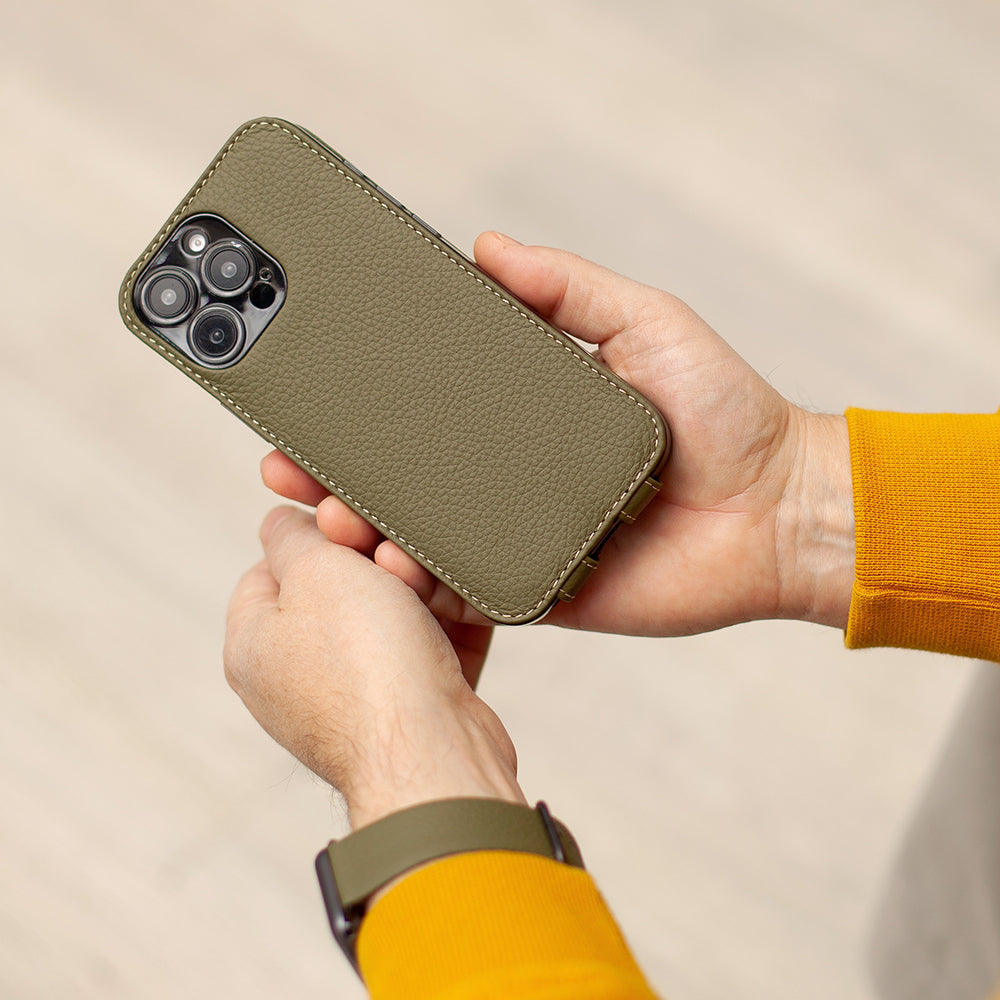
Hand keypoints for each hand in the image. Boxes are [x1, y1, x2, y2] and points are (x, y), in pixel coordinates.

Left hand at [224, 507, 523, 828]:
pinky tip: (464, 609)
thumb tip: (280, 523)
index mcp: (254, 645)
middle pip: (335, 589)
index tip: (347, 525)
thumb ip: (292, 536)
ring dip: (417, 592)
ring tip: (430, 589)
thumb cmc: (367, 665)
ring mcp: (353, 698)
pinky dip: (448, 629)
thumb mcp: (316, 571)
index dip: (311, 537)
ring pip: (388, 616)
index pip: (269, 568)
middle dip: (372, 563)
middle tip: (392, 556)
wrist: (434, 754)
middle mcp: (296, 677)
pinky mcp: (409, 711)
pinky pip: (430, 650)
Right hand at [263, 233, 853, 636]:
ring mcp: (521, 540)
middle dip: (337, 481)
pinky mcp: (542, 594)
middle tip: (289, 471)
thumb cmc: (722, 410)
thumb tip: (486, 244)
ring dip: (366, 539)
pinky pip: (470, 599)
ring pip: (423, 544)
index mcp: (525, 419)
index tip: (308, 400)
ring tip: (332, 523)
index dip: (363, 410)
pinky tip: (386, 577)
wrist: (777, 508)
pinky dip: (423, 593)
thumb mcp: (646, 321)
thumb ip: (569, 287)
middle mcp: (512, 480)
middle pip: (406, 482)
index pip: (424, 412)